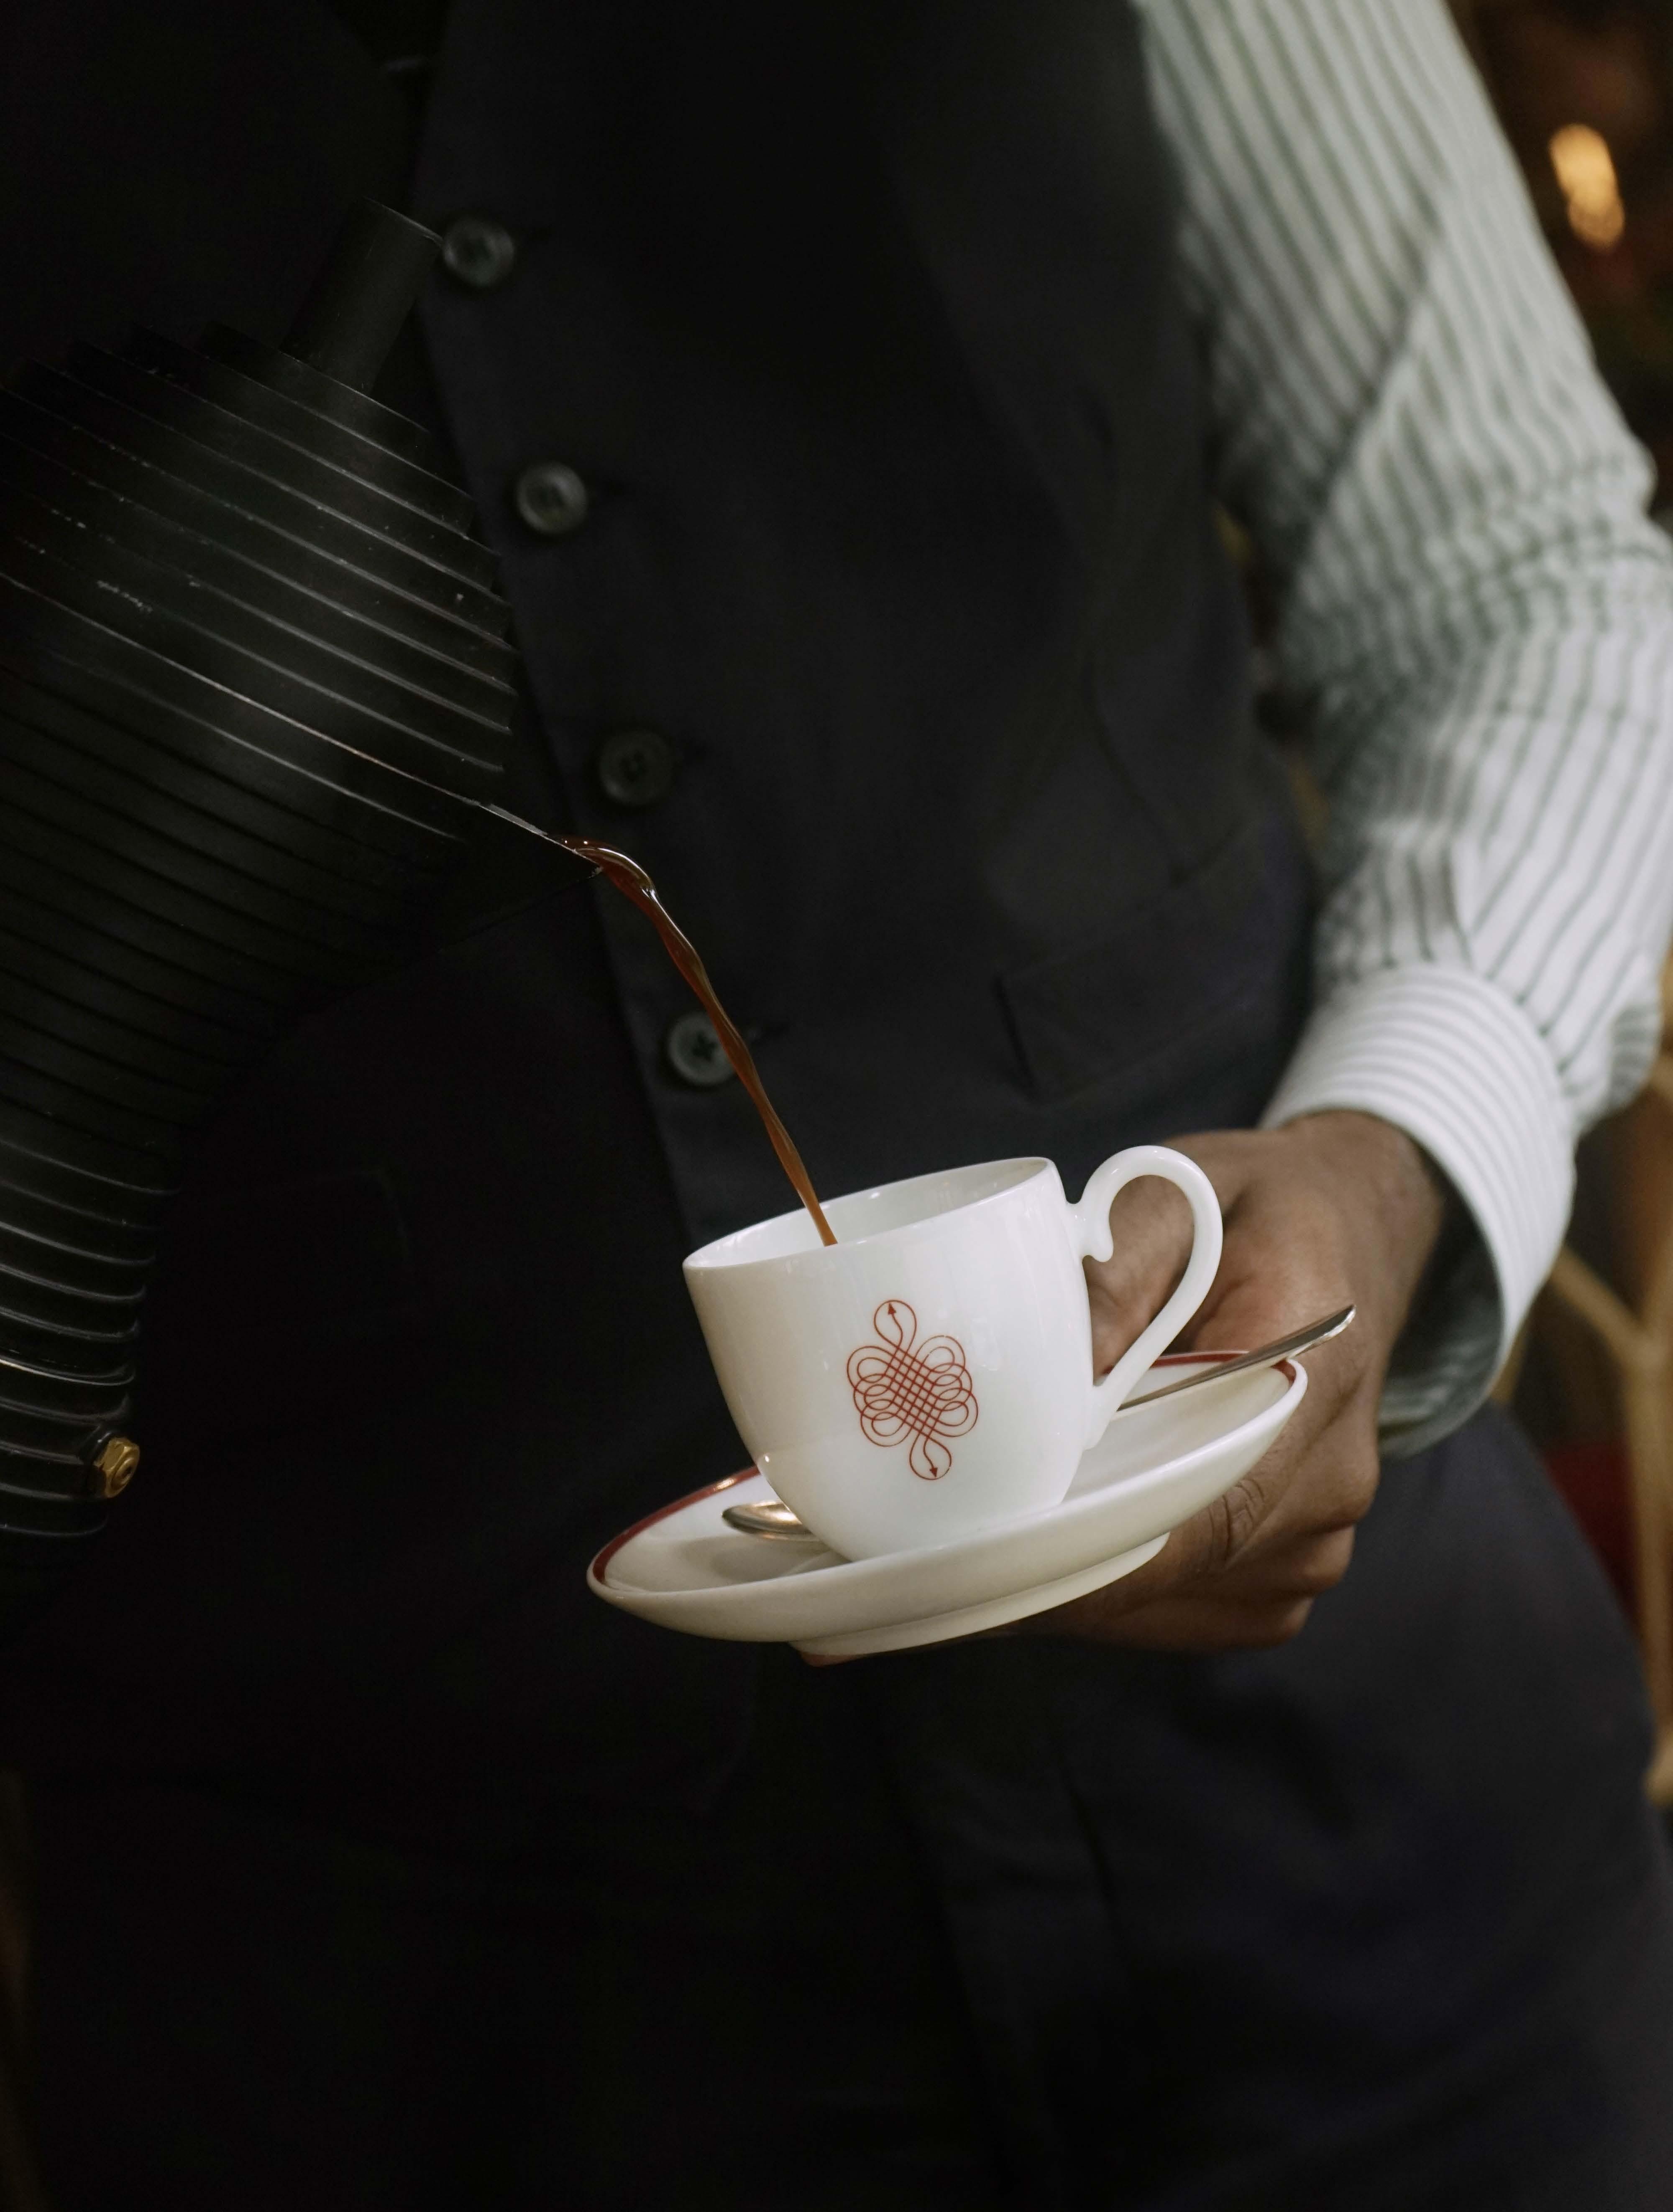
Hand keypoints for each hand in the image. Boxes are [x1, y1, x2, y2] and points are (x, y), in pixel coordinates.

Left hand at [1025, 1110, 1450, 1651]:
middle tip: (934, 1562)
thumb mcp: (1181, 1196)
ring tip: (988, 1540)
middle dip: (1051, 1576)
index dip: (1090, 1552)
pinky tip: (1067, 1541)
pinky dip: (1122, 1593)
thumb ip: (1113, 1275)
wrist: (1351, 1229)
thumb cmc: (1254, 1210)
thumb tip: (1039, 1380)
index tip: (984, 1565)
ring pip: (1175, 1609)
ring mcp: (1319, 1538)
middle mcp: (1330, 1482)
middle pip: (1174, 1572)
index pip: (1205, 1511)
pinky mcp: (1290, 1565)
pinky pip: (1194, 1612)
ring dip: (1079, 1589)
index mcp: (1316, 1381)